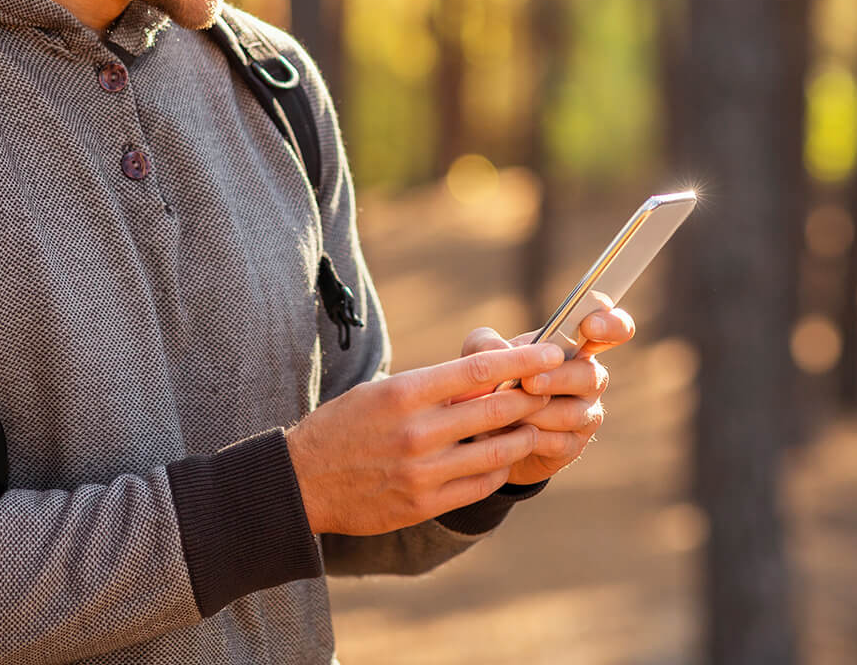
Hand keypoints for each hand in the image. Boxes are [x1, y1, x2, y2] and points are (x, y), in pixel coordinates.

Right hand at [284, 341, 565, 535]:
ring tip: (533, 426)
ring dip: (523, 436)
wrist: (303, 480)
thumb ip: (430, 388)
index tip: (549, 352)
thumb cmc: (343, 425)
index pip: (478, 371)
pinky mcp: (423, 504)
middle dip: (532, 397)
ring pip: (496, 451)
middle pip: (496, 410)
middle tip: (552, 388)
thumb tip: (485, 380)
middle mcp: (417, 431)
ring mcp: (422, 472)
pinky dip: (499, 469)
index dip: (521, 362)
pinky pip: (479, 485)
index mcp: (404, 393)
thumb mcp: (380, 391)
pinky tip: (503, 458)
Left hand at [460, 301, 635, 485]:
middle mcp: (588, 377)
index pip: (612, 328)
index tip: (591, 326)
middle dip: (557, 379)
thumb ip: (486, 344)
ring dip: (536, 412)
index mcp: (573, 345)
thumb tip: (499, 349)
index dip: (611, 324)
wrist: (481, 429)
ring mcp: (585, 413)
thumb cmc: (489, 379)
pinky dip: (530, 437)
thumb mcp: (479, 355)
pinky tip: (509, 434)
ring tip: (505, 412)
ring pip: (573, 413)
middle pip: (590, 375)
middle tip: (528, 383)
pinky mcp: (574, 445)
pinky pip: (560, 442)